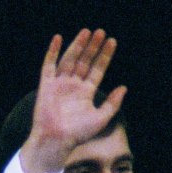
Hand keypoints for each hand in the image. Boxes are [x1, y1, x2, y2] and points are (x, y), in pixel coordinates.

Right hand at [19, 29, 127, 172]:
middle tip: (101, 32)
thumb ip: (113, 103)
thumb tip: (124, 87)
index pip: (97, 69)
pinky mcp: (47, 85)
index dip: (105, 56)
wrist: (56, 140)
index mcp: (86, 93)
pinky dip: (52, 52)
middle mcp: (73, 86)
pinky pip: (49, 65)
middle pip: (84, 61)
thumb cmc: (78, 134)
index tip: (112, 42)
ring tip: (86, 32)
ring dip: (77, 45)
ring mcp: (59, 84)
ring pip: (70, 60)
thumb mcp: (101, 118)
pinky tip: (58, 38)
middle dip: (93, 47)